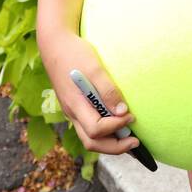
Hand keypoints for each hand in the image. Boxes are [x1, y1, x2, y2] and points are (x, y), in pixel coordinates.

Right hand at [37, 29, 141, 156]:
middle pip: (91, 142)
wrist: (55, 44)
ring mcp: (72, 111)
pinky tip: (116, 125)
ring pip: (88, 137)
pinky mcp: (75, 105)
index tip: (131, 117)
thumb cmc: (76, 54)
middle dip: (114, 147)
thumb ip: (108, 90)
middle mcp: (72, 113)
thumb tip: (122, 112)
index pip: (95, 130)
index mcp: (76, 105)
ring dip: (109, 141)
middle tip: (135, 142)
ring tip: (129, 138)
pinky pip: (88, 126)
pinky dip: (104, 132)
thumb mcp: (95, 68)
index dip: (115, 128)